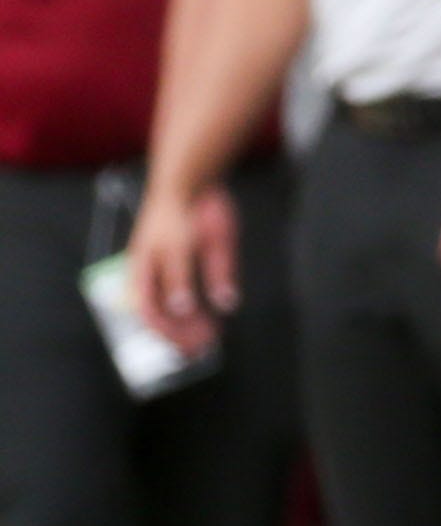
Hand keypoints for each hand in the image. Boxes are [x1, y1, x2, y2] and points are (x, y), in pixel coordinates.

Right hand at [128, 183, 236, 354]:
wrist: (191, 178)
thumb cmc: (192, 209)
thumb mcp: (203, 244)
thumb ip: (201, 275)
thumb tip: (202, 307)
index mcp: (146, 269)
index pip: (151, 313)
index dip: (172, 333)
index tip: (194, 346)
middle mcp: (148, 271)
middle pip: (159, 312)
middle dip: (179, 333)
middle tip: (203, 347)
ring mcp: (159, 265)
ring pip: (167, 305)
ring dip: (185, 323)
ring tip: (208, 334)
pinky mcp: (173, 261)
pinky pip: (174, 292)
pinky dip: (189, 307)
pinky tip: (207, 314)